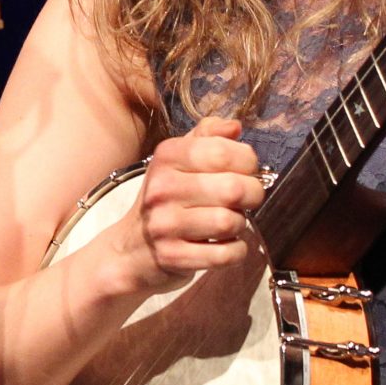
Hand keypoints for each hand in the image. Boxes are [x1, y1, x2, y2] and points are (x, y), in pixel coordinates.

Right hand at [105, 117, 265, 295]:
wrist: (132, 249)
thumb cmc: (166, 201)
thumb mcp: (178, 161)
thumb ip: (207, 137)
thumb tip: (235, 127)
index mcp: (166, 158)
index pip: (222, 152)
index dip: (248, 162)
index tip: (247, 170)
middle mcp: (162, 189)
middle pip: (233, 189)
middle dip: (253, 195)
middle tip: (247, 199)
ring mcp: (164, 225)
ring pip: (230, 222)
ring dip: (240, 224)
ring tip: (228, 222)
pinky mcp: (172, 257)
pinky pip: (226, 254)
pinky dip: (237, 251)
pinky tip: (226, 245)